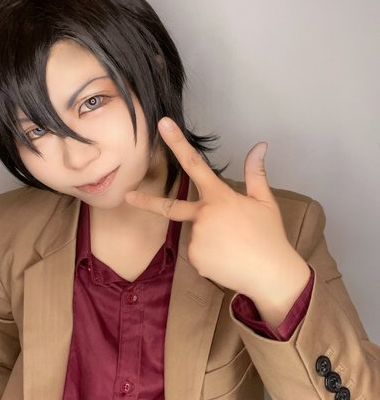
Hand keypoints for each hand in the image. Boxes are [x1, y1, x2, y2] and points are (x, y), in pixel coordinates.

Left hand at [125, 117, 309, 326]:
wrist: (271, 274)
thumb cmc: (270, 236)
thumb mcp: (264, 202)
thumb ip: (255, 173)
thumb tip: (259, 146)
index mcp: (219, 197)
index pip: (195, 164)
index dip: (177, 143)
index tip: (162, 125)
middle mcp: (203, 215)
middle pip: (169, 206)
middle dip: (145, 201)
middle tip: (128, 196)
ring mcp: (196, 237)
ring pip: (196, 234)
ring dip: (209, 239)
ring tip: (233, 247)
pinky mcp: (195, 257)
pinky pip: (198, 253)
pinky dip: (210, 256)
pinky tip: (228, 260)